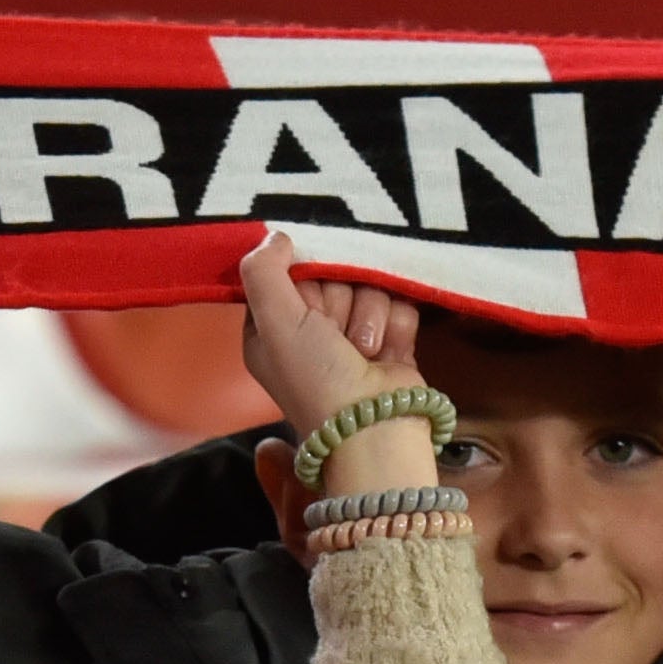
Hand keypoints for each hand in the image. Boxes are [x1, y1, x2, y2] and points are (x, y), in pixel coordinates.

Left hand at [232, 231, 432, 490]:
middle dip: (339, 301)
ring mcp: (353, 337)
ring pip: (369, 285)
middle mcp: (310, 333)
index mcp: (273, 330)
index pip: (289, 273)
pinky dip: (397, 325)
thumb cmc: (316, 378)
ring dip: (370, 315)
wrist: (373, 427)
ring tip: (364, 351)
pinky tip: (388, 352)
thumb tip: (277, 236)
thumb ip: (263, 271)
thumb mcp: (274, 322)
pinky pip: (399, 302)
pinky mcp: (393, 340)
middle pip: (333, 276)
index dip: (303, 280)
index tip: (306, 302)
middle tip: (335, 334)